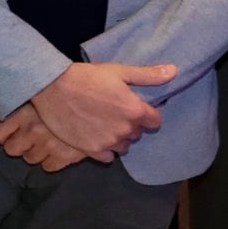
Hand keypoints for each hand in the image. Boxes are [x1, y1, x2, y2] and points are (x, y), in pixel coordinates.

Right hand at [0, 59, 178, 167]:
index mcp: (135, 110)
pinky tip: (95, 136)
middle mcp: (125, 130)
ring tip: (104, 124)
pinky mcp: (91, 150)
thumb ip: (148, 75)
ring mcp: (108, 142)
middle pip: (137, 133)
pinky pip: (108, 157)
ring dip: (118, 137)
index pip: (155, 121)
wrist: (53, 88)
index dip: (147, 114)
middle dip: (131, 124)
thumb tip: (174, 71)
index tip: (134, 107)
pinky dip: (105, 149)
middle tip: (114, 112)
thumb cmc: (87, 77)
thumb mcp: (119, 71)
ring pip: (124, 146)